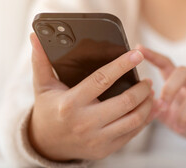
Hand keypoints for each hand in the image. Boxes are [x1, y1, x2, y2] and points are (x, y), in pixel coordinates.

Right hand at [29, 33, 154, 160]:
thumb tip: (35, 37)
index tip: (137, 55)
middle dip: (142, 88)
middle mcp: (85, 123)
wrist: (46, 145)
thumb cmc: (47, 111)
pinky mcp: (106, 149)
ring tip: (150, 93)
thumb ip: (41, 62)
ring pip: (134, 120)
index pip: (102, 80)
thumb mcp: (43, 87)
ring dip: (147, 104)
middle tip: (147, 79)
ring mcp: (97, 139)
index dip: (122, 65)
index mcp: (70, 104)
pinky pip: (132, 134)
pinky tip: (147, 109)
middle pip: (125, 102)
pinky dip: (144, 120)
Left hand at [137, 45, 185, 151]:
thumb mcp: (167, 113)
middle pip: (183, 71)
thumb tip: (141, 100)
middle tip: (163, 105)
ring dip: (184, 113)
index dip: (152, 55)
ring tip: (178, 128)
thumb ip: (155, 106)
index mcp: (177, 82)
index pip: (165, 64)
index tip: (138, 48)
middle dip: (170, 88)